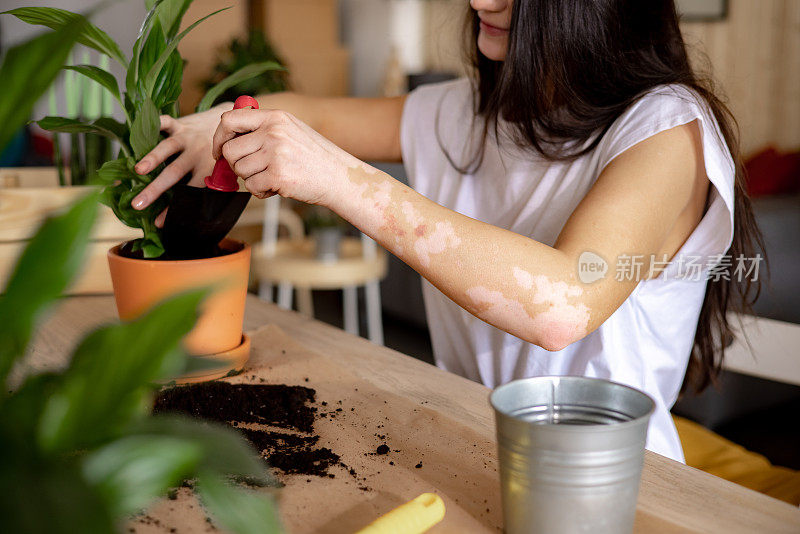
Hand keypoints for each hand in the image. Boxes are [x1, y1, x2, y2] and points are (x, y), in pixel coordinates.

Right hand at [131, 103, 230, 213]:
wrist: (232, 127)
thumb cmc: (222, 157)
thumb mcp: (221, 175)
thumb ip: (207, 190)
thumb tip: (188, 217)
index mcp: (207, 170)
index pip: (190, 191)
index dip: (174, 207)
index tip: (158, 222)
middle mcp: (197, 154)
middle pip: (174, 173)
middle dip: (155, 190)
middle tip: (137, 204)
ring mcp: (188, 138)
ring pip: (168, 148)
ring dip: (152, 158)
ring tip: (138, 170)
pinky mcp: (180, 124)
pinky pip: (167, 122)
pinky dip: (156, 124)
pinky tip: (138, 131)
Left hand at [211, 108, 356, 206]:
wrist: (339, 176)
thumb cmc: (314, 157)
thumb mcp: (291, 130)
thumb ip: (263, 128)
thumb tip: (228, 138)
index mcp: (275, 117)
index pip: (229, 119)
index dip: (219, 137)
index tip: (220, 151)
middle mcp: (273, 132)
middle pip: (230, 150)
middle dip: (237, 165)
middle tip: (254, 170)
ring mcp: (276, 154)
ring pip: (239, 171)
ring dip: (252, 179)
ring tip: (273, 177)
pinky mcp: (278, 176)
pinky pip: (252, 187)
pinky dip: (261, 192)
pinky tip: (278, 187)